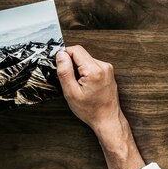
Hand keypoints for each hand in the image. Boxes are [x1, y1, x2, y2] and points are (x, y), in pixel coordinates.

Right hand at [56, 46, 145, 168]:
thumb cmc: (90, 110)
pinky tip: (85, 84)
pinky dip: (85, 71)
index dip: (64, 55)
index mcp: (94, 70)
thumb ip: (65, 72)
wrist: (107, 119)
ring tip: (78, 84)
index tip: (59, 66)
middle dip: (71, 63)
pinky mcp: (108, 71)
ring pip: (86, 59)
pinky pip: (92, 64)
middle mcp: (103, 66)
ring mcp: (107, 68)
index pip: (76, 50)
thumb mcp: (71, 93)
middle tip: (68, 80)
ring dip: (78, 68)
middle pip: (81, 54)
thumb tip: (60, 55)